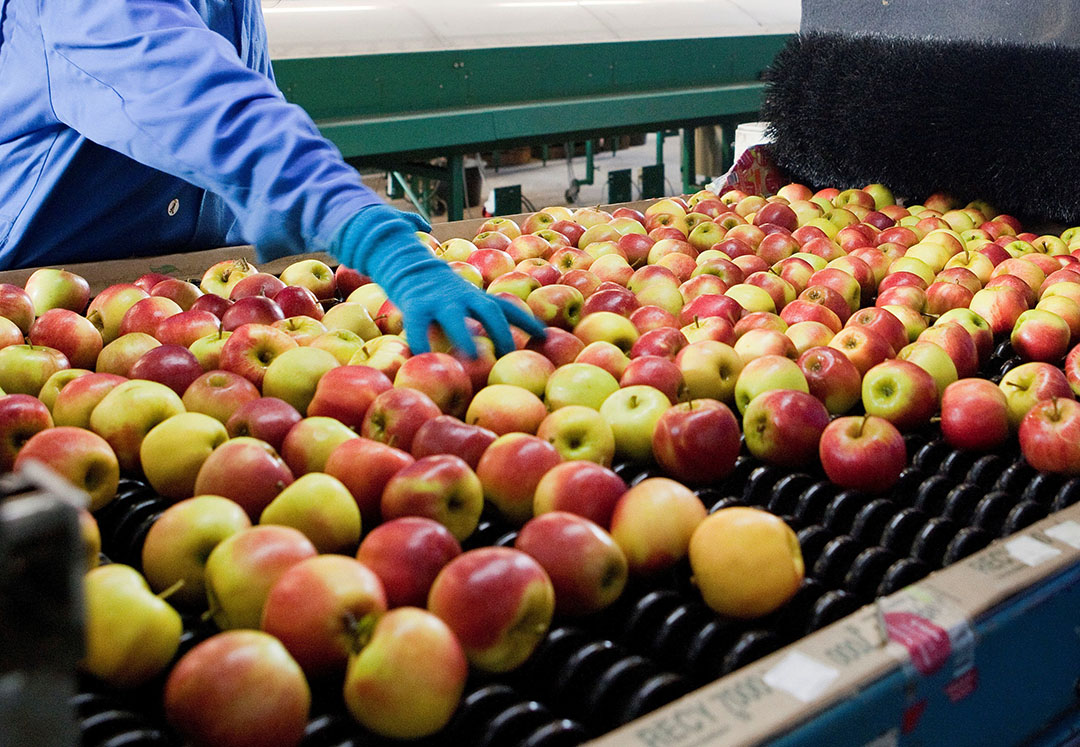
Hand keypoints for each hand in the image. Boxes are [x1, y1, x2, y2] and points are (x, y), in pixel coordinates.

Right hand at [331, 205, 544, 356]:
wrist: (405, 261)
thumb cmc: (438, 287)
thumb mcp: (464, 293)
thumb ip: (484, 302)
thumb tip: (505, 309)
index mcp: (476, 296)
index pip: (507, 308)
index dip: (526, 321)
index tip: (544, 336)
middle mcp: (462, 297)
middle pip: (488, 313)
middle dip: (501, 332)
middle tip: (511, 355)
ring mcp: (438, 301)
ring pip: (455, 318)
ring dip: (465, 337)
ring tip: (473, 358)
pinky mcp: (415, 306)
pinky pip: (418, 328)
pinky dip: (422, 345)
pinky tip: (426, 363)